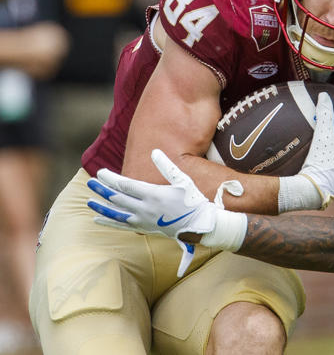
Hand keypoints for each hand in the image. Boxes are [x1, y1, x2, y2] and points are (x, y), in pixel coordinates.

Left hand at [87, 149, 245, 276]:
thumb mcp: (182, 180)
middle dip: (102, 190)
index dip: (111, 179)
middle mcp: (145, 209)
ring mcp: (143, 220)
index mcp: (153, 194)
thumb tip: (154, 151)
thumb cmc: (193, 200)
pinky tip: (97, 218)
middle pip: (117, 198)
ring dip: (101, 207)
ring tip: (89, 201)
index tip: (100, 172)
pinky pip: (122, 226)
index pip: (125, 185)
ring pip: (116, 213)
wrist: (199, 223)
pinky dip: (109, 222)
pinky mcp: (144, 228)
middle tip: (91, 182)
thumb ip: (166, 166)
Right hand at [279, 93, 333, 209]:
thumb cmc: (322, 160)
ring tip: (318, 119)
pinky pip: (332, 145)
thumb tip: (325, 96)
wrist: (316, 188)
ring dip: (330, 127)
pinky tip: (314, 137)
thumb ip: (325, 113)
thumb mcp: (323, 134)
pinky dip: (325, 137)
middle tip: (324, 106)